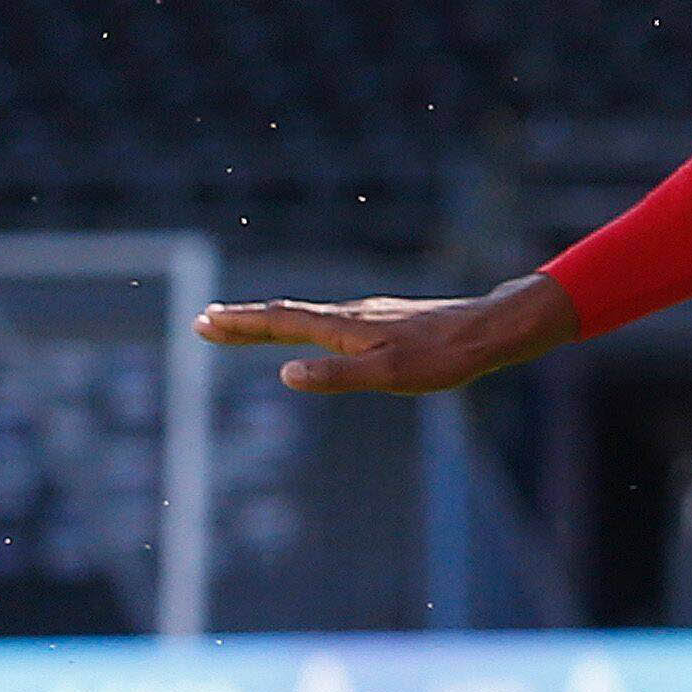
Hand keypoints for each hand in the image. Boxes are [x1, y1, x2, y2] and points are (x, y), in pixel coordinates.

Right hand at [197, 274, 580, 395]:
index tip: (204, 321)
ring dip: (271, 321)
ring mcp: (368, 316)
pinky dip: (303, 324)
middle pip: (286, 315)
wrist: (488, 331)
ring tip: (243, 326)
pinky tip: (311, 332)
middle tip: (203, 321)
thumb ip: (336, 375)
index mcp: (343, 327)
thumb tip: (285, 373)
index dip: (241, 324)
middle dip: (244, 321)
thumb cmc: (441, 357)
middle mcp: (350, 315)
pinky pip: (330, 321)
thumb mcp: (388, 374)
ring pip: (308, 316)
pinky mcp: (386, 321)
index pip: (280, 322)